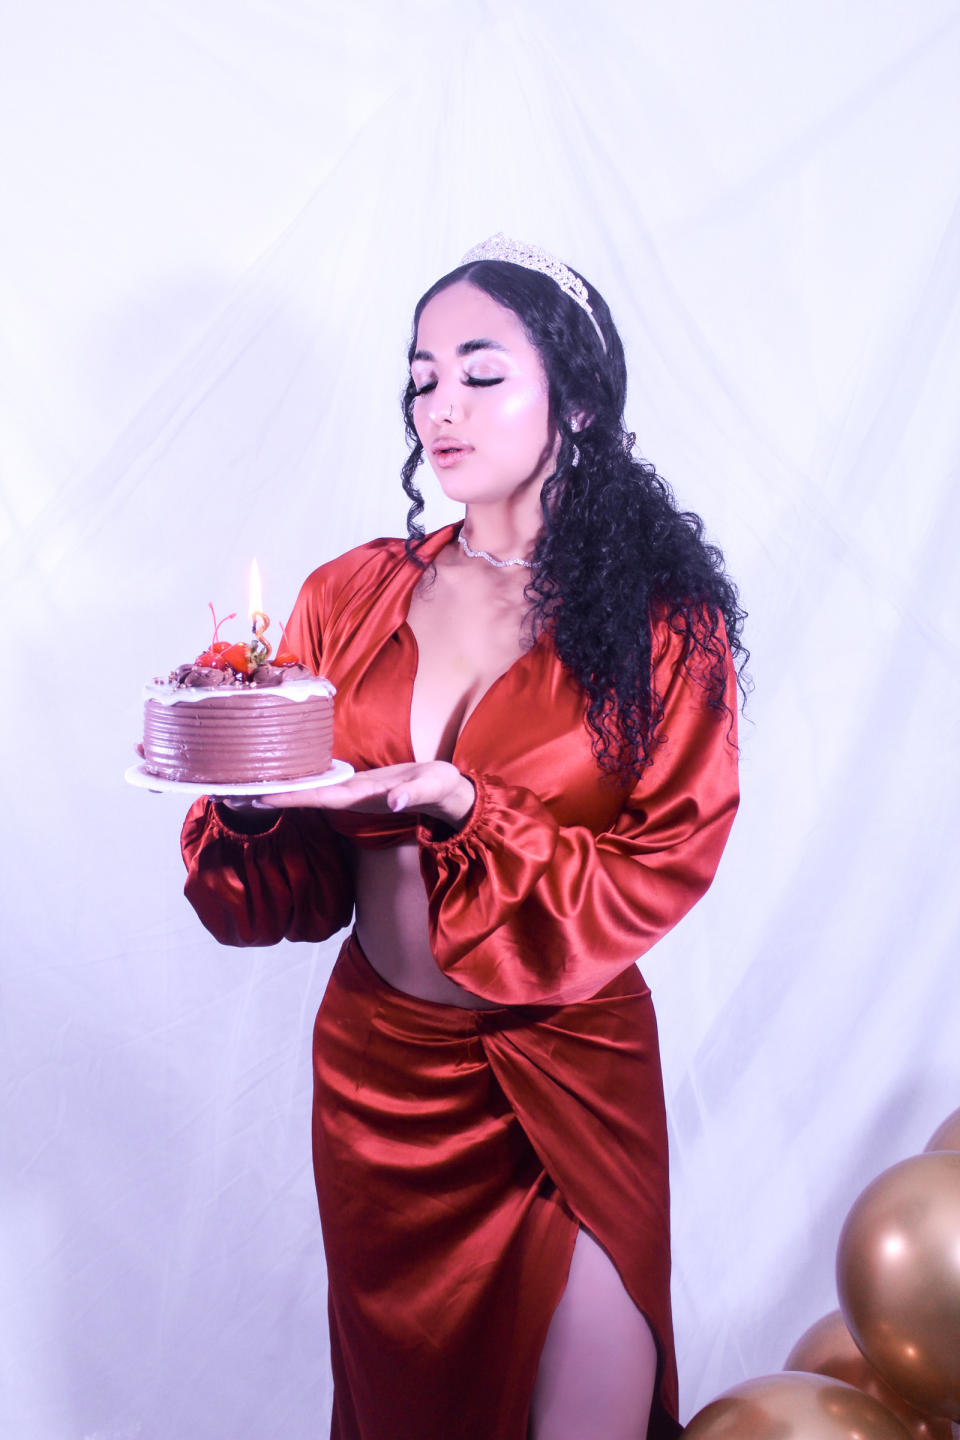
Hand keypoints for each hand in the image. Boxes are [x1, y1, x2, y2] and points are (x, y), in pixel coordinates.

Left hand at [252, 761, 475, 828]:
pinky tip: (279, 779)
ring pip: (309, 791)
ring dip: (278, 792)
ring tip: (242, 787)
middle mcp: (351, 796)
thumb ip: (413, 795)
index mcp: (364, 796)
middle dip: (271, 796)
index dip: (291, 798)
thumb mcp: (431, 788)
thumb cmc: (440, 788)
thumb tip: (393, 803)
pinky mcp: (355, 785)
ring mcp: (352, 792)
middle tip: (230, 793)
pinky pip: (319, 784)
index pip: (320, 797)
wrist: (447, 794)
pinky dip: (297, 783)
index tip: (259, 797)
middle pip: (305, 796)